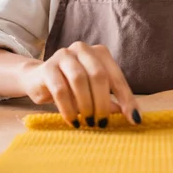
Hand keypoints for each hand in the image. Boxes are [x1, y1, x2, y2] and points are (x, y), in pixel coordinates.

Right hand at [22, 41, 140, 127]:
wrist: (37, 79)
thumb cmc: (71, 86)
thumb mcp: (93, 93)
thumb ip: (110, 101)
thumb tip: (131, 116)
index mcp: (99, 53)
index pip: (116, 77)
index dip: (127, 98)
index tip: (134, 119)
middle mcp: (82, 49)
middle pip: (98, 75)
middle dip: (103, 102)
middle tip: (102, 122)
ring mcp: (64, 55)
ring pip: (79, 79)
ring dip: (86, 105)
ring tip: (88, 122)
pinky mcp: (47, 67)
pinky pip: (60, 89)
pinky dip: (68, 108)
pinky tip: (72, 121)